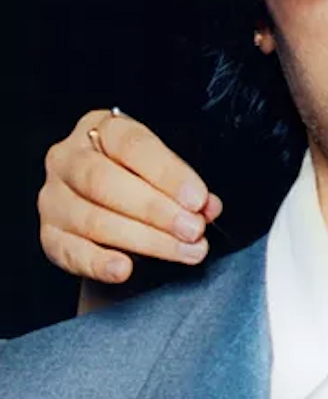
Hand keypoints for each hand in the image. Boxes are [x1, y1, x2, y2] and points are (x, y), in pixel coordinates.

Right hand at [39, 109, 220, 283]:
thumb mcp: (162, 167)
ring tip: (182, 251)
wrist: (107, 194)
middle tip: (193, 229)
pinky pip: (71, 251)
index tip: (198, 199)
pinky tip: (124, 269)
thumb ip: (184, 186)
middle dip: (157, 210)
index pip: (133, 145)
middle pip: (106, 183)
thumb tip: (207, 208)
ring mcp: (53, 197)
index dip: (168, 173)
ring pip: (93, 220)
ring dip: (144, 240)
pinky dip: (99, 263)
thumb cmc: (139, 173)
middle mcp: (68, 159)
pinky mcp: (48, 234)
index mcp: (101, 129)